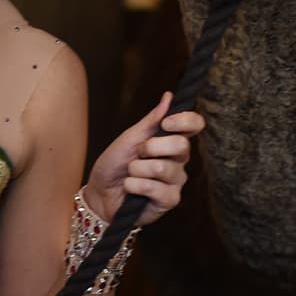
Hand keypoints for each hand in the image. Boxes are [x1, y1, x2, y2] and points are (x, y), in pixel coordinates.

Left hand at [83, 91, 204, 226]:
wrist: (100, 192)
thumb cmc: (115, 163)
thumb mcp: (129, 138)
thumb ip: (151, 120)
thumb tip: (169, 96)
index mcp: (171, 140)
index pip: (194, 125)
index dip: (185, 121)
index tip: (166, 123)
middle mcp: (179, 160)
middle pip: (182, 145)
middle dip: (151, 147)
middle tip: (138, 153)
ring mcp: (176, 181)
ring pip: (162, 168)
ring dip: (136, 169)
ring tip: (130, 173)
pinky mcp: (169, 200)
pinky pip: (155, 188)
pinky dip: (135, 185)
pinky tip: (130, 188)